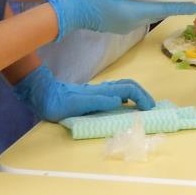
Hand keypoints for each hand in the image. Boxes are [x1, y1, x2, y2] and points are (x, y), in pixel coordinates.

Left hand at [13, 65, 155, 121]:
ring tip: (143, 106)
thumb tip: (119, 101)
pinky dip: (127, 97)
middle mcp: (103, 89)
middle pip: (129, 86)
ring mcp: (99, 91)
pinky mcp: (94, 95)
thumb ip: (97, 102)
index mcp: (102, 92)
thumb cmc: (58, 103)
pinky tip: (125, 105)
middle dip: (143, 94)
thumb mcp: (76, 105)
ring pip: (124, 88)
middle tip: (151, 107)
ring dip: (137, 95)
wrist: (44, 94)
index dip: (141, 98)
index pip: (128, 90)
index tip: (149, 109)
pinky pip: (116, 92)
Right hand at [48, 0, 178, 38]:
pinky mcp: (119, 24)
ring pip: (149, 15)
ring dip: (161, 8)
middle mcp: (132, 23)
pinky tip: (151, 0)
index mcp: (133, 13)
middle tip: (189, 1)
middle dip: (173, 7)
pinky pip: (139, 16)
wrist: (69, 13)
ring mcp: (125, 25)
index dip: (180, 7)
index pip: (162, 10)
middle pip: (158, 13)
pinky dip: (149, 8)